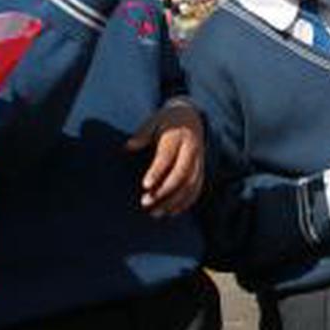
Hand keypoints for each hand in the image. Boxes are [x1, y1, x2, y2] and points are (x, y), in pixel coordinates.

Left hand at [126, 101, 204, 217]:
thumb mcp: (153, 121)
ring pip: (190, 184)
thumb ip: (142, 133)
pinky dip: (186, 201)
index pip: (167, 156)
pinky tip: (172, 212)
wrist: (191, 116)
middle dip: (165, 190)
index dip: (157, 171)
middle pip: (181, 173)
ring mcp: (198, 160)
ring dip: (174, 201)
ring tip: (156, 213)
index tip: (145, 185)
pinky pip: (197, 187)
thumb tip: (128, 146)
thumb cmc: (166, 121)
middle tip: (145, 203)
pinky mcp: (201, 168)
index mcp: (178, 136)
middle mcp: (191, 149)